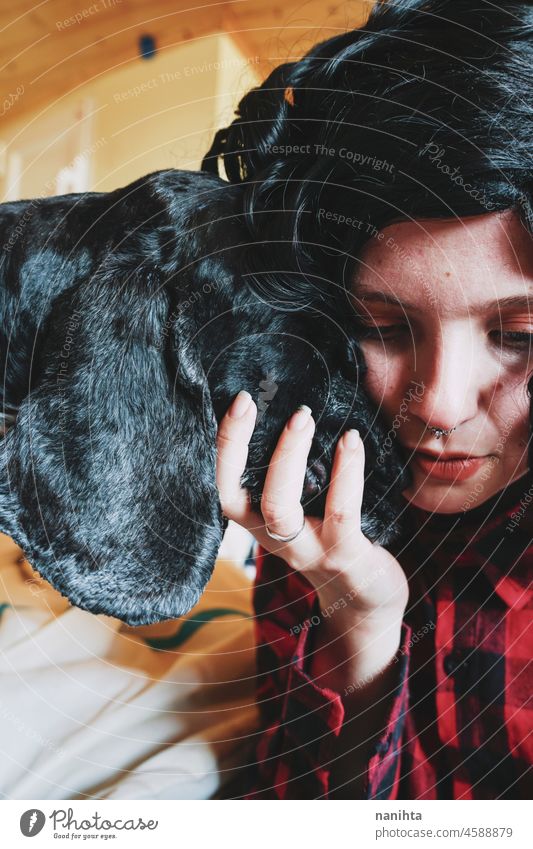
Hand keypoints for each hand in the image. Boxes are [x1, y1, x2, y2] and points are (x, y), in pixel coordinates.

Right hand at [215, 390, 408, 619]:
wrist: (367, 596)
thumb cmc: (331, 534)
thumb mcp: (303, 506)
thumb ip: (291, 470)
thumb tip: (291, 403)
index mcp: (257, 521)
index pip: (221, 486)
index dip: (224, 446)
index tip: (242, 401)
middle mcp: (273, 538)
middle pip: (237, 499)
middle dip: (241, 447)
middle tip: (259, 401)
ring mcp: (308, 550)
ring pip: (280, 509)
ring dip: (287, 459)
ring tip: (303, 418)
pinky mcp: (345, 557)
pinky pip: (340, 514)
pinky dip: (346, 473)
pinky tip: (351, 441)